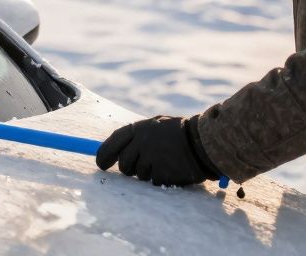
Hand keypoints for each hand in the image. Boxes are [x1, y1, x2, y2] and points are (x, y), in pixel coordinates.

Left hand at [95, 115, 219, 186]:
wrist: (204, 142)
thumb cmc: (180, 132)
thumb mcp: (157, 124)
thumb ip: (138, 135)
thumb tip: (117, 151)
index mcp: (140, 128)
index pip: (113, 142)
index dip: (104, 154)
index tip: (101, 164)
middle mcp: (142, 143)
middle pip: (124, 164)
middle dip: (130, 167)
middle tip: (144, 163)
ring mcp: (152, 159)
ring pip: (139, 175)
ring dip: (148, 172)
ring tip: (165, 161)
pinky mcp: (162, 174)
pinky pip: (154, 181)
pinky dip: (161, 178)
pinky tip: (172, 168)